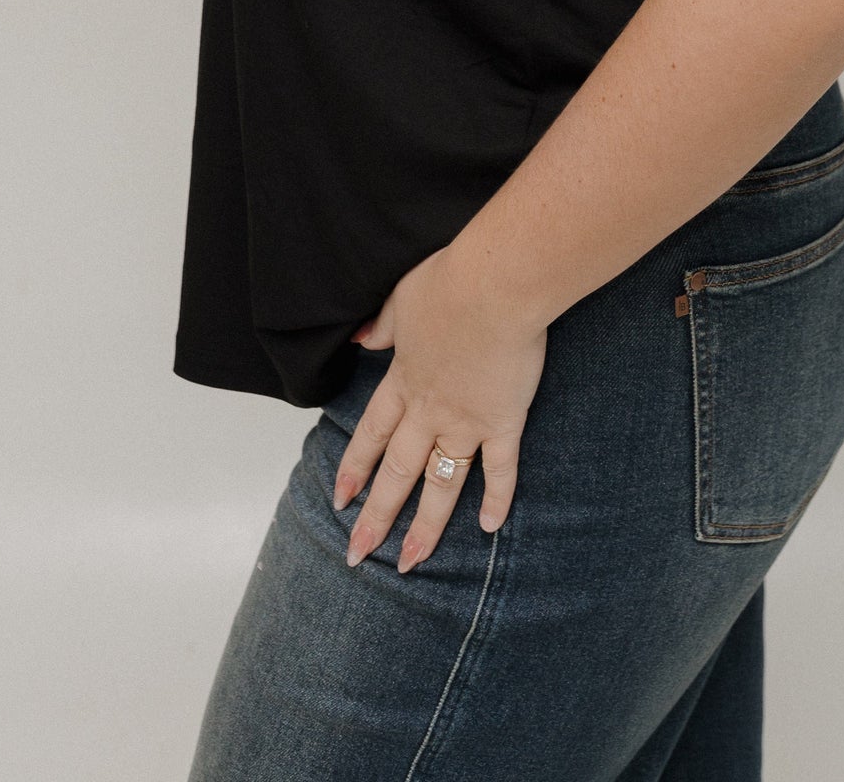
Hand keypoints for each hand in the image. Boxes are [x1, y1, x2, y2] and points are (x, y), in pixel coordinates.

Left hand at [332, 243, 547, 572]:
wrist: (495, 285)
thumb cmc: (450, 281)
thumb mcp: (402, 298)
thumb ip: (382, 326)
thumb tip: (360, 337)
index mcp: (403, 380)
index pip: (371, 434)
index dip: (354, 468)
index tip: (340, 501)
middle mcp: (428, 410)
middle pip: (397, 472)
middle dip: (375, 517)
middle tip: (358, 554)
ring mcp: (466, 421)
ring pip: (441, 484)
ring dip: (424, 527)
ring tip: (410, 561)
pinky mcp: (503, 420)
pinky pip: (499, 470)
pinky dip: (496, 499)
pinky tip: (489, 528)